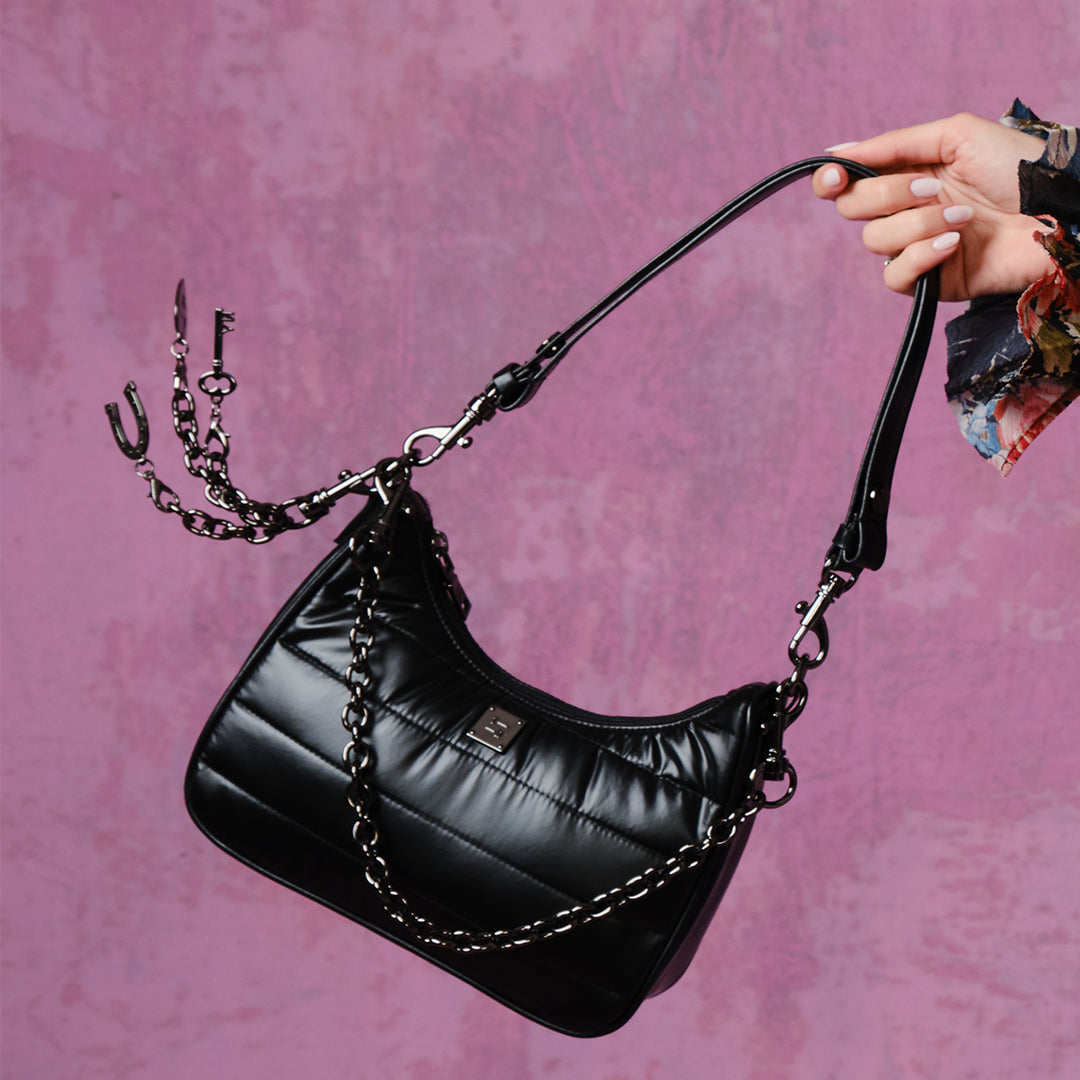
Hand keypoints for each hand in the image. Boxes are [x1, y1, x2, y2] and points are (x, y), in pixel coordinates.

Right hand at [813, 112, 1056, 300]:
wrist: (1062, 211)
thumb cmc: (1020, 167)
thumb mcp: (957, 135)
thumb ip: (894, 144)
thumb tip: (837, 153)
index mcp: (909, 171)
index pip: (851, 181)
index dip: (832, 181)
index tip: (834, 178)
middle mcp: (908, 208)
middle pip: (854, 209)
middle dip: (886, 195)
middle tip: (930, 187)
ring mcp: (918, 245)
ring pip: (876, 241)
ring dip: (916, 224)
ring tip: (962, 216)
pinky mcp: (932, 281)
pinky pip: (896, 276)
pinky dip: (921, 257)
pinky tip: (954, 243)